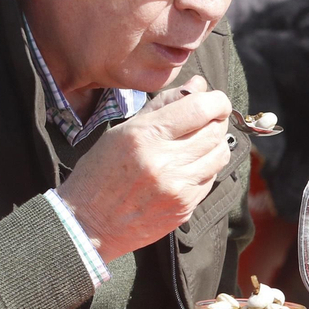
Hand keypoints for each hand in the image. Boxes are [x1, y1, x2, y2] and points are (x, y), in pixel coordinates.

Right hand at [57, 75, 232, 261]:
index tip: (216, 100)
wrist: (88, 224)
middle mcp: (164, 161)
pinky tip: (190, 166)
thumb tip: (199, 84)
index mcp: (145, 135)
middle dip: (217, 120)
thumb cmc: (100, 173)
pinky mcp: (185, 206)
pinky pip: (212, 178)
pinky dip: (207, 167)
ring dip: (216, 143)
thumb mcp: (123, 131)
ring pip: (220, 154)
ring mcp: (177, 187)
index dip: (217, 100)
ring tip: (199, 142)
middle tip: (207, 120)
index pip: (200, 108)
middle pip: (215, 130)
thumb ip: (164, 105)